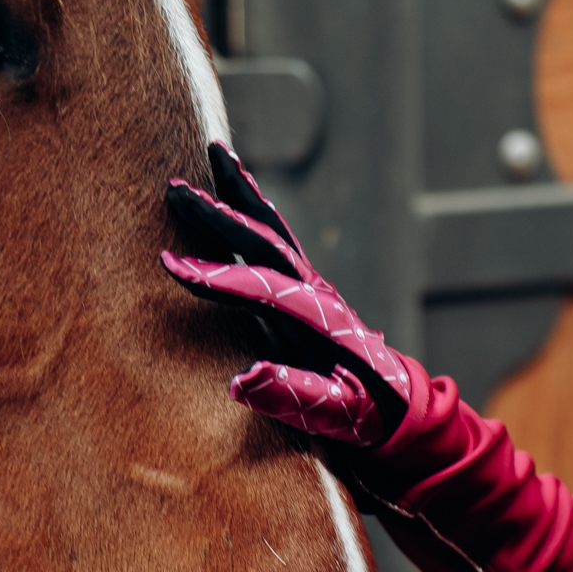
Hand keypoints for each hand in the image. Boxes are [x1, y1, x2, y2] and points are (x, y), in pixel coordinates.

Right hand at [163, 144, 412, 446]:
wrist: (402, 412)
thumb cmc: (368, 419)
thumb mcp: (337, 417)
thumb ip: (293, 397)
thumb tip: (242, 380)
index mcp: (321, 324)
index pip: (261, 291)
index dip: (215, 277)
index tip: (170, 263)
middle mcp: (319, 295)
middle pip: (265, 244)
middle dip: (219, 216)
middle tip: (174, 187)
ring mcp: (317, 287)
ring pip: (276, 229)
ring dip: (244, 193)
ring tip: (215, 152)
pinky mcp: (313, 288)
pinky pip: (281, 240)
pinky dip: (258, 210)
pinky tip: (240, 192)